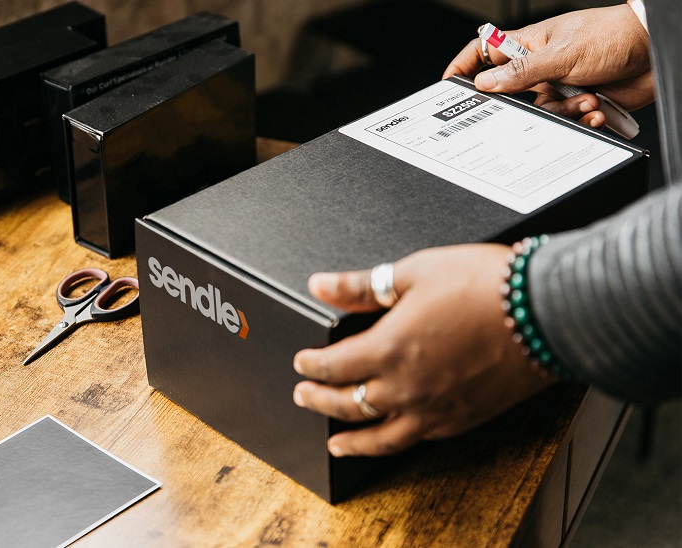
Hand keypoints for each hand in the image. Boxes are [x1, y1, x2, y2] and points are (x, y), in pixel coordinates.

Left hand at [292, 244, 555, 456]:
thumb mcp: (414, 273)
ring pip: (381, 437)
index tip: (302, 364)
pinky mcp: (463, 418)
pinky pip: (419, 440)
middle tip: (304, 396)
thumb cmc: (486, 287)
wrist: (547, 312)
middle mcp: (407, 387)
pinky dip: (395, 443)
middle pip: (349, 404)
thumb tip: (322, 285)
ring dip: (352, 441)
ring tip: (336, 445)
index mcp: (389, 349)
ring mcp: (436, 409)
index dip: (311, 366)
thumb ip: (362, 286)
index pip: (333, 366)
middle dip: (320, 400)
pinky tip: (392, 439)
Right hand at [443, 5, 652, 127]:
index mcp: (529, 45)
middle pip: (509, 94)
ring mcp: (560, 85)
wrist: (657, 50)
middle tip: (530, 106)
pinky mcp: (579, 103)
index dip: (463, 69)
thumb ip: (521, 73)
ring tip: (585, 99)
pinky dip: (581, 119)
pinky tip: (596, 107)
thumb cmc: (613, 36)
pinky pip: (566, 122)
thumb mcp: (561, 54)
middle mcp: (541, 67)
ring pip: (541, 113)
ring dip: (564, 111)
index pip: (483, 53)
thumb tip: (484, 84)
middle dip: (520, 106)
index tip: (448, 88)